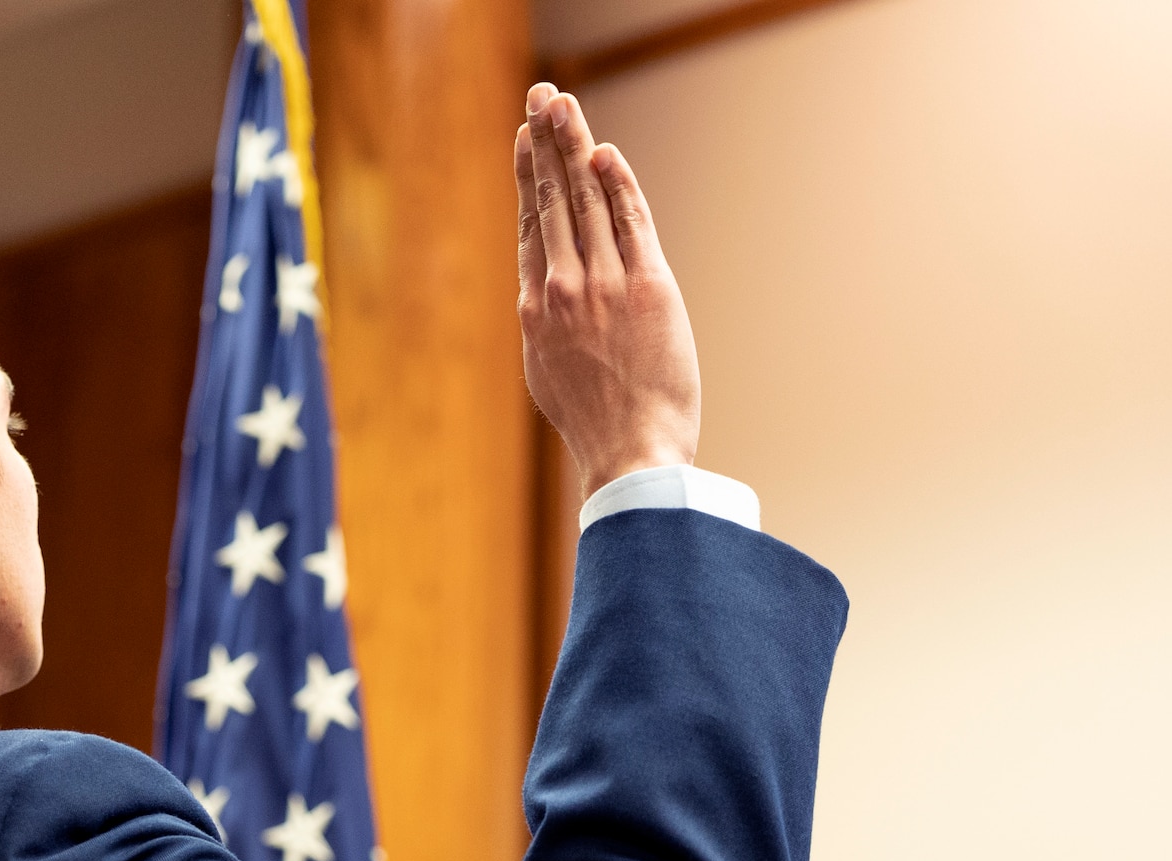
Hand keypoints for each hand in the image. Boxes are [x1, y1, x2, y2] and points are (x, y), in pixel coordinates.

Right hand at [515, 85, 701, 500]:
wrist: (631, 452)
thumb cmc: (596, 424)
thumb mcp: (550, 373)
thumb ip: (546, 327)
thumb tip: (537, 301)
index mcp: (536, 310)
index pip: (532, 227)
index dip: (527, 177)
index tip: (524, 139)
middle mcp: (562, 289)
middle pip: (552, 200)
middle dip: (545, 142)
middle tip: (540, 97)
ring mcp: (603, 285)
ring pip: (585, 201)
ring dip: (574, 146)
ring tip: (563, 105)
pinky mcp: (647, 287)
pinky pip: (630, 222)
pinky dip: (617, 185)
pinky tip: (604, 153)